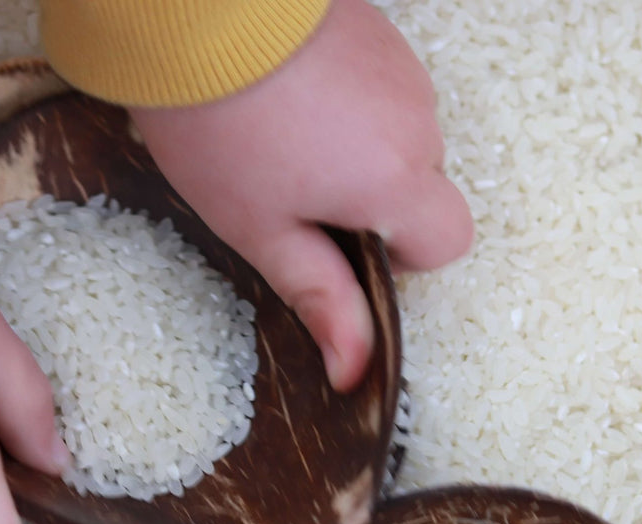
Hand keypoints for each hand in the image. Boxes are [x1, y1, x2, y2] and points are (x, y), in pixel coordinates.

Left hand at [129, 0, 472, 390]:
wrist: (193, 10)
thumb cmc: (220, 124)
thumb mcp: (261, 230)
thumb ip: (321, 297)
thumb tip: (357, 369)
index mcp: (396, 182)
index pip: (447, 242)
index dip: (402, 258)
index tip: (341, 243)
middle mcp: (417, 122)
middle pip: (420, 185)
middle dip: (370, 197)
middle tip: (291, 188)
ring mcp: (401, 68)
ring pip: (399, 133)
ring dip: (358, 146)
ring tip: (281, 133)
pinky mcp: (377, 30)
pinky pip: (380, 86)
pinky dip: (348, 100)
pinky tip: (288, 93)